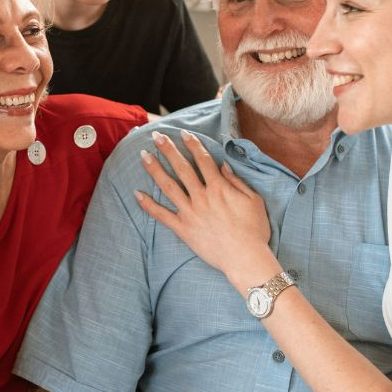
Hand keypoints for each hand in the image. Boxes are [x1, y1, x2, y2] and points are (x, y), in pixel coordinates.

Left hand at [134, 129, 279, 291]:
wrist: (245, 258)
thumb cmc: (254, 230)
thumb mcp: (254, 200)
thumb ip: (236, 181)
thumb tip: (223, 165)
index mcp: (219, 187)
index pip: (202, 159)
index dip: (192, 144)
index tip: (182, 133)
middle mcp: (201, 196)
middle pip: (181, 167)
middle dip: (168, 149)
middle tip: (156, 136)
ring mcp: (190, 212)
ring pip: (168, 186)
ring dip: (155, 170)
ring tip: (143, 156)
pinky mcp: (183, 229)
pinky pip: (162, 215)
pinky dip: (149, 205)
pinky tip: (137, 194)